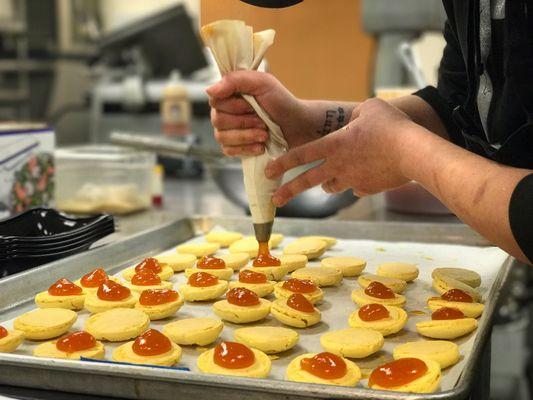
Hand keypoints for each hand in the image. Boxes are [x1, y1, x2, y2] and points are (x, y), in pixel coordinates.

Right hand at [207, 71, 310, 155]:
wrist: (297, 126)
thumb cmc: (282, 102)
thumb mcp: (263, 83)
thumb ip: (235, 80)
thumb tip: (209, 90)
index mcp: (230, 94)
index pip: (214, 101)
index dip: (234, 106)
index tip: (251, 104)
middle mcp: (226, 111)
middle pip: (217, 121)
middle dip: (243, 122)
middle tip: (262, 121)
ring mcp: (229, 131)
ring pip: (222, 137)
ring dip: (246, 136)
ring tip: (264, 134)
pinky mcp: (235, 147)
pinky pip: (228, 151)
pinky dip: (246, 149)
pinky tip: (260, 146)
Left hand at [265, 98, 415, 205]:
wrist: (413, 152)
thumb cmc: (391, 126)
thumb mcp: (370, 108)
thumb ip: (356, 115)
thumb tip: (355, 121)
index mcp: (334, 145)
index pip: (300, 155)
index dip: (282, 163)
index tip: (268, 171)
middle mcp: (338, 165)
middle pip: (307, 181)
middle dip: (288, 191)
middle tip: (275, 200)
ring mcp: (352, 179)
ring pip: (331, 187)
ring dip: (327, 184)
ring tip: (327, 183)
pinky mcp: (368, 188)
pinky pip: (357, 188)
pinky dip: (356, 185)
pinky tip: (363, 179)